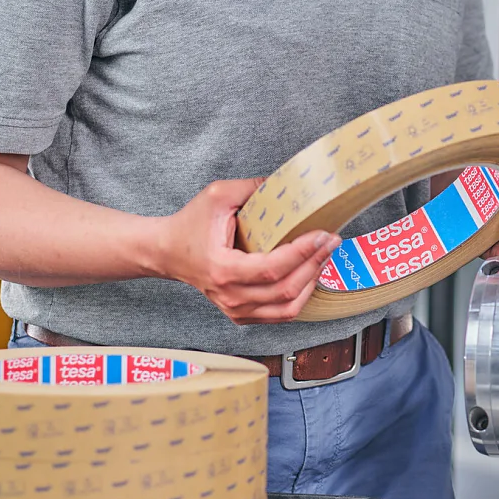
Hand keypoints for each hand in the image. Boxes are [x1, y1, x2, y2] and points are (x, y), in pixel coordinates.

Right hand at [153, 179, 339, 322]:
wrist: (166, 252)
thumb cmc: (189, 224)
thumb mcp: (217, 195)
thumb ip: (252, 187)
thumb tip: (288, 184)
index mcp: (223, 269)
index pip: (273, 268)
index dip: (304, 252)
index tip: (324, 234)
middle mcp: (230, 296)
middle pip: (286, 290)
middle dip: (316, 264)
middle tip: (332, 241)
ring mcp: (236, 310)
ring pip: (288, 308)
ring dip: (312, 282)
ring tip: (324, 257)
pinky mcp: (241, 314)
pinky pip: (280, 314)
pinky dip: (300, 297)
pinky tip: (309, 275)